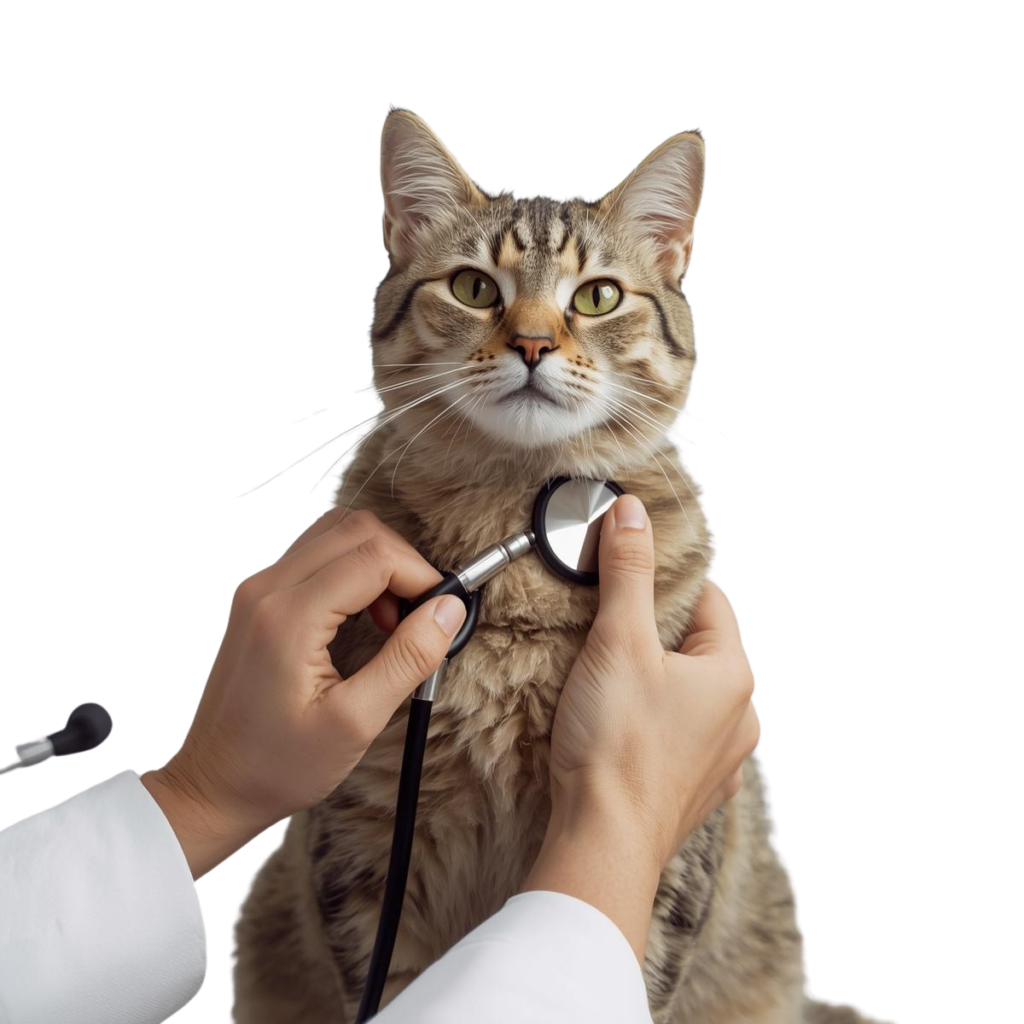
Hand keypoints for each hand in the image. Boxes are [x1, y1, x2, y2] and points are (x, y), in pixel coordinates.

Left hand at [156, 506, 466, 835]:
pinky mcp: (258, 597)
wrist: (212, 785)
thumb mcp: (354, 724)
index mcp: (288, 617)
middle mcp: (267, 587)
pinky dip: (353, 568)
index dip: (420, 574)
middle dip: (402, 561)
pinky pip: (316, 553)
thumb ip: (407, 659)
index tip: (441, 611)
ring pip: (335, 531)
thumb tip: (448, 610)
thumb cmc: (276, 766)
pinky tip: (364, 615)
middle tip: (421, 612)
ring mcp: (257, 588)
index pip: (373, 555)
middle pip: (355, 528)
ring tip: (393, 616)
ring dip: (377, 560)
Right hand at [549, 494, 760, 872]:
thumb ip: (627, 572)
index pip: (710, 601)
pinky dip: (653, 726)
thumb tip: (632, 514)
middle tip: (611, 629)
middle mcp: (740, 719)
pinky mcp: (693, 792)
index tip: (631, 575)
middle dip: (657, 634)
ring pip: (690, 697)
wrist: (603, 843)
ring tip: (609, 681)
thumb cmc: (617, 744)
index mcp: (732, 675)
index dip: (668, 582)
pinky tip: (620, 729)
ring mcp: (720, 761)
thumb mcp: (618, 641)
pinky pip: (678, 739)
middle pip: (700, 649)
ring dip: (656, 683)